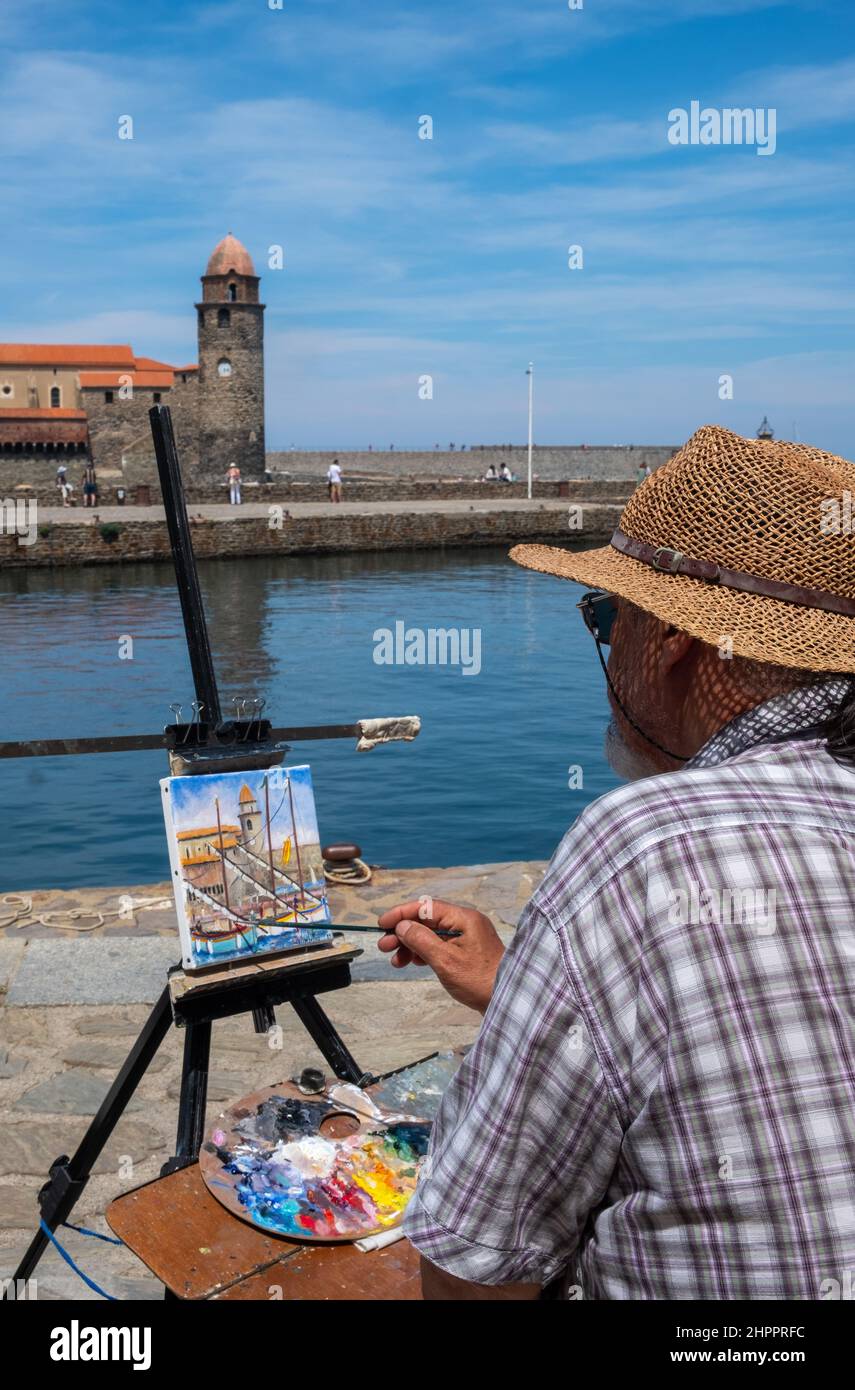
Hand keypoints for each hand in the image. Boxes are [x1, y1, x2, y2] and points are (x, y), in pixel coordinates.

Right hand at [376, 898, 504, 1013]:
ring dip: (411, 944)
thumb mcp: (445, 961)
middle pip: (427, 920)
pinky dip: (423, 952)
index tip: (382, 923)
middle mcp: (466, 923)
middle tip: (384, 946)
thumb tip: (402, 926)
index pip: (426, 907)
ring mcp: (467, 937)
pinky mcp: (467, 951)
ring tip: (395, 960)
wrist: (507, 1001)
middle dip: (403, 932)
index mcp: (464, 918)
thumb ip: (421, 940)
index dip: (402, 913)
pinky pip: (440, 945)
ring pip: (431, 934)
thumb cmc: (481, 981)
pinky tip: (411, 962)